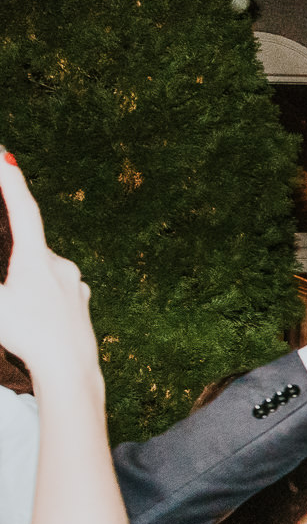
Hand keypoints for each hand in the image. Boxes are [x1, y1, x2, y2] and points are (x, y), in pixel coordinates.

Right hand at [0, 149, 100, 388]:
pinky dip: (38, 296)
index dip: (10, 179)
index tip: (2, 153)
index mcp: (37, 259)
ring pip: (40, 272)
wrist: (72, 370)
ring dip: (22, 282)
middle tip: (7, 289)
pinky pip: (53, 290)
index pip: (22, 209)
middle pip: (27, 248)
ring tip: (17, 314)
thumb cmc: (28, 337)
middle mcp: (61, 265)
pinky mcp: (81, 302)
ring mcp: (75, 284)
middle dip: (8, 254)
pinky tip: (34, 319)